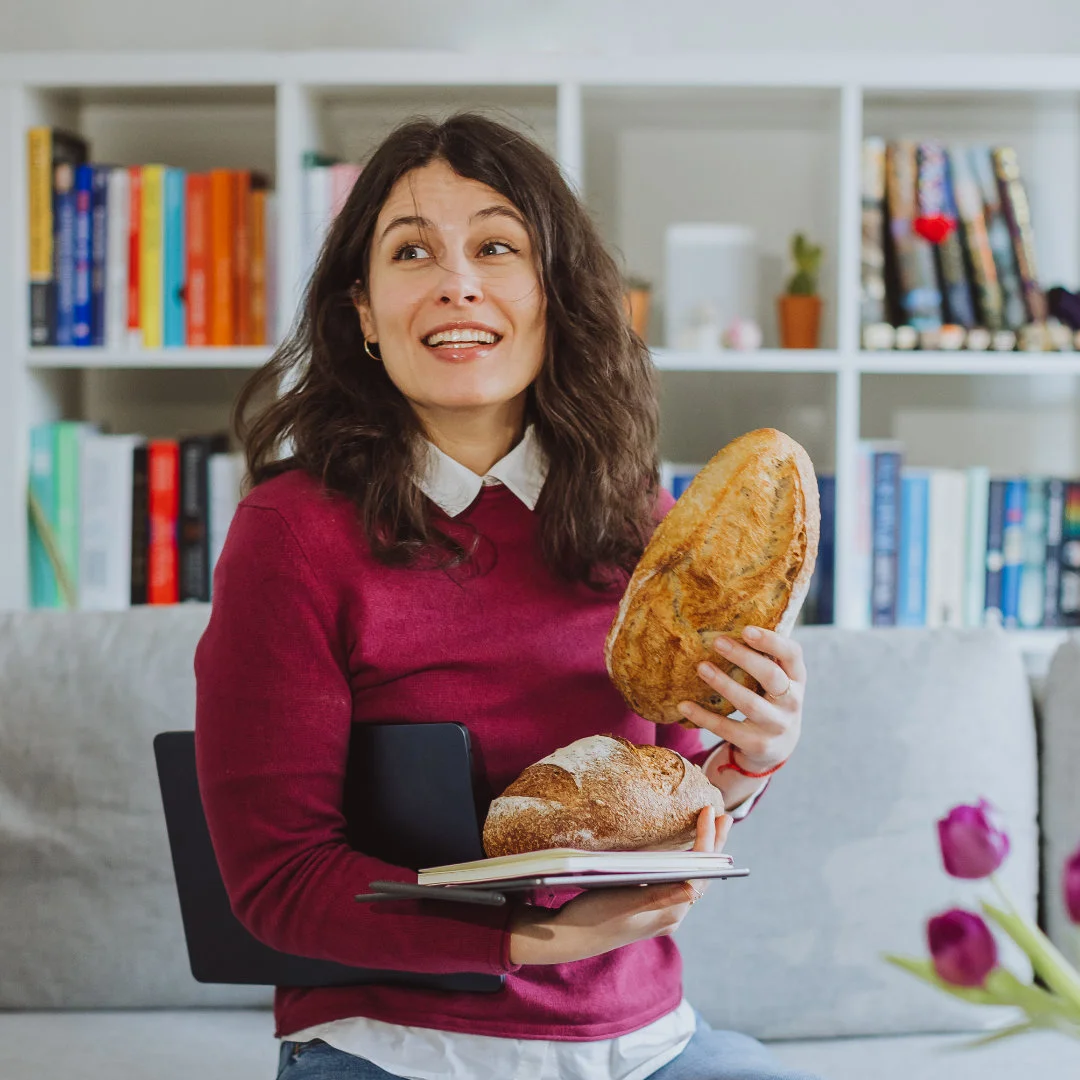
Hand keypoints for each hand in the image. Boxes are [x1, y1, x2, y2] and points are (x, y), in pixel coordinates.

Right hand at [507, 806, 731, 965]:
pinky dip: (686, 862)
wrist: (569, 938)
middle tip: (723, 815)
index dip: (707, 841)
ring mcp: (662, 914)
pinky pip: (678, 881)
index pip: (700, 873)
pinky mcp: (651, 909)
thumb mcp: (623, 903)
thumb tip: (692, 888)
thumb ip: (658, 896)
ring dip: (702, 853)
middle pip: (702, 875)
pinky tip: (683, 849)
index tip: (709, 811)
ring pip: (691, 878)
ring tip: (711, 826)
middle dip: (714, 845)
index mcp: (670, 914)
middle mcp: (672, 916)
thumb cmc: (593, 917)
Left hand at [678, 625, 805, 773]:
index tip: (745, 630)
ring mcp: (777, 726)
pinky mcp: (758, 745)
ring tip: (701, 668)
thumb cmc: (769, 701)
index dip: (771, 641)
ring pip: (750, 703)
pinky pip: (727, 729)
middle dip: (744, 658)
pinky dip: (704, 716)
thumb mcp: (776, 681)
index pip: (793, 654)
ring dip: (723, 684)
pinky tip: (684, 705)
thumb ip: (764, 658)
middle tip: (717, 642)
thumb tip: (725, 623)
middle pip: (771, 676)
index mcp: (797, 679)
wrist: (776, 749)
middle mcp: (792, 702)